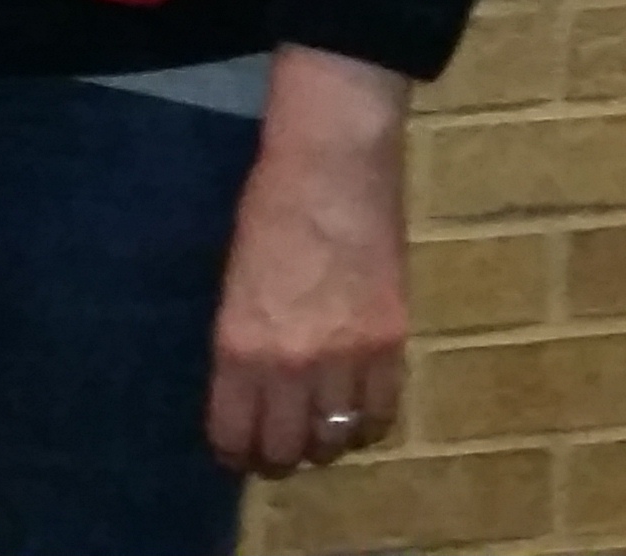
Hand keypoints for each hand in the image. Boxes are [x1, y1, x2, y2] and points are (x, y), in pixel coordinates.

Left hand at [209, 48, 413, 477]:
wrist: (332, 168)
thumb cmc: (266, 208)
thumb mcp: (233, 279)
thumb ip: (241, 337)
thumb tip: (246, 384)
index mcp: (240, 342)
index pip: (236, 431)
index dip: (235, 451)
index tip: (234, 452)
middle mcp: (294, 362)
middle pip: (289, 449)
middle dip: (277, 457)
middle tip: (273, 451)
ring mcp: (349, 358)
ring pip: (338, 439)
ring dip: (323, 443)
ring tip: (313, 434)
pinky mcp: (392, 345)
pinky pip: (382, 414)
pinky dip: (365, 424)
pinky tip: (352, 415)